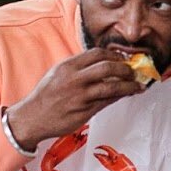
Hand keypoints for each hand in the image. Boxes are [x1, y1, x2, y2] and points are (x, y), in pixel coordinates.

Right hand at [5, 48, 142, 150]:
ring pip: (112, 87)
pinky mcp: (85, 111)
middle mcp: (75, 79)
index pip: (97, 53)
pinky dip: (119, 97)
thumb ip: (78, 68)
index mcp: (68, 66)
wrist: (32, 117)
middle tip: (133, 71)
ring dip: (129, 86)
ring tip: (138, 86)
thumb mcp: (58, 73)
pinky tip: (126, 95)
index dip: (114, 55)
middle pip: (108, 67)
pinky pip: (107, 102)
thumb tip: (101, 64)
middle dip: (125, 68)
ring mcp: (80, 96)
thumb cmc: (46, 96)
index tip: (122, 58)